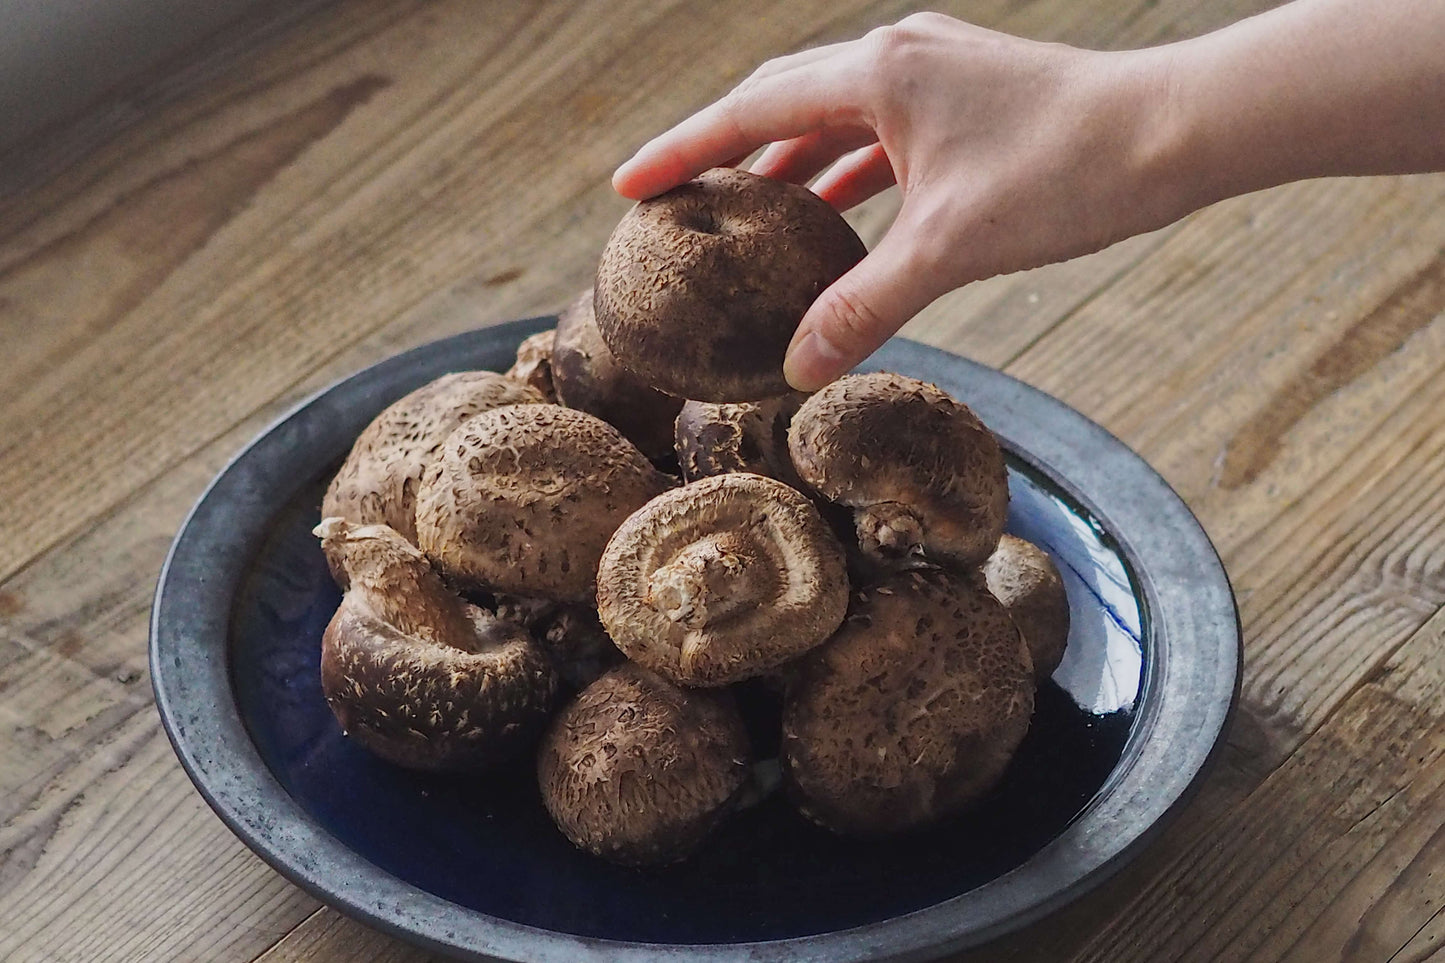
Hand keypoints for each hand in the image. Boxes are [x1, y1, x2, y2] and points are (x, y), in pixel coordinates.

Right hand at [612, 13, 1178, 390]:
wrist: (1177, 130)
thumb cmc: (1069, 171)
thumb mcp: (951, 248)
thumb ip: (865, 307)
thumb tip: (799, 370)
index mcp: (878, 72)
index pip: (749, 109)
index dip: (682, 150)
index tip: (628, 185)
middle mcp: (897, 56)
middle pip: (781, 102)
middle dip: (723, 152)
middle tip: (673, 199)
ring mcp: (934, 72)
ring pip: (834, 119)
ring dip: (786, 165)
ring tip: (742, 218)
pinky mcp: (965, 99)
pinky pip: (880, 135)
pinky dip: (845, 174)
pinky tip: (832, 216)